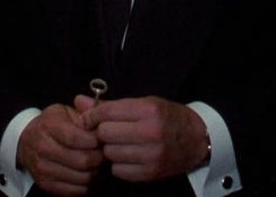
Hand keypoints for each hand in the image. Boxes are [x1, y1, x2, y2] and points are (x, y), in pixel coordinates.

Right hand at [18, 103, 103, 195]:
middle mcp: (43, 148)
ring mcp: (43, 169)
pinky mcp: (46, 185)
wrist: (26, 140)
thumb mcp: (65, 111)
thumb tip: (102, 116)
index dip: (95, 140)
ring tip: (96, 162)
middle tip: (104, 152)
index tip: (103, 138)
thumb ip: (85, 112)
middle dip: (99, 157)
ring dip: (95, 172)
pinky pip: (75, 191)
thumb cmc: (51, 123)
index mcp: (49, 126)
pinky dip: (86, 184)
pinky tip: (86, 172)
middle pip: (82, 161)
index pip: (76, 138)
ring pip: (82, 178)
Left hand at [79, 95, 208, 182]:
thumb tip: (78, 101)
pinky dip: (118, 164)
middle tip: (108, 131)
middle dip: (102, 132)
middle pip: (104, 134)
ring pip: (109, 154)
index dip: (92, 115)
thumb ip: (110, 105)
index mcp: (147, 110)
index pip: (106, 113)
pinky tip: (128, 155)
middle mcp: (149, 132)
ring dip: (110, 149)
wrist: (197, 139)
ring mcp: (151, 155)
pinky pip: (118, 171)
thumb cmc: (167, 116)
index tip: (89, 118)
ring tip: (120, 143)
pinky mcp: (150, 173)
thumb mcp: (143, 103)